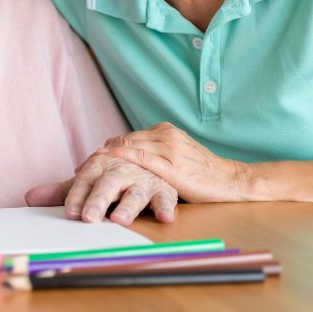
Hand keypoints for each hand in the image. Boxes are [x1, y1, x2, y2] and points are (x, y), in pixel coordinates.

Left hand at [25, 152, 177, 224]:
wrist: (146, 162)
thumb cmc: (111, 179)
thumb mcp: (87, 183)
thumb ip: (62, 192)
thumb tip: (28, 198)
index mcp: (99, 166)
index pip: (84, 182)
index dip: (76, 197)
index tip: (70, 213)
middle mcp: (120, 170)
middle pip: (108, 185)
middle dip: (97, 201)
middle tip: (89, 218)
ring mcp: (143, 180)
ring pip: (135, 192)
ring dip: (128, 206)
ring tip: (120, 219)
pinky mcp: (163, 189)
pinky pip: (167, 198)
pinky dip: (166, 207)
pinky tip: (165, 218)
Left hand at [101, 122, 252, 202]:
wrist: (232, 180)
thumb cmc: (202, 171)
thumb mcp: (176, 153)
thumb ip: (153, 150)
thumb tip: (122, 151)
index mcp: (165, 130)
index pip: (126, 138)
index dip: (106, 150)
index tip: (87, 162)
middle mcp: (165, 135)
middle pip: (123, 143)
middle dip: (100, 156)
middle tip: (80, 169)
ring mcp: (169, 149)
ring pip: (128, 149)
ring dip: (106, 160)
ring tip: (86, 172)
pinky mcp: (172, 166)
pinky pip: (141, 160)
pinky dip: (121, 161)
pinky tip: (108, 168)